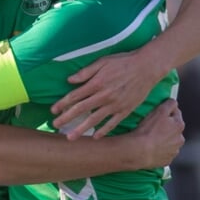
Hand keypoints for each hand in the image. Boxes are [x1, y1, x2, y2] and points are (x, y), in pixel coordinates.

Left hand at [51, 50, 169, 138]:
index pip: (75, 96)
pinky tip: (95, 137)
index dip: (62, 104)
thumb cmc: (123, 62)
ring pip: (94, 119)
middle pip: (81, 109)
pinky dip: (104, 131)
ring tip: (70, 137)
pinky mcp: (125, 110)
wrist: (147, 67)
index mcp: (96, 83)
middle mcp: (104, 96)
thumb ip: (86, 72)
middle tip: (55, 126)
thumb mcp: (103, 62)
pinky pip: (112, 123)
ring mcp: (114, 105)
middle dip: (66, 118)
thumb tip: (69, 80)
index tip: (53, 111)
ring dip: (81, 129)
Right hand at [128, 98, 184, 168]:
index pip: (176, 114)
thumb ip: (170, 104)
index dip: (167, 113)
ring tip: (152, 139)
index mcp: (179, 125)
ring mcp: (173, 151)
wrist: (139, 151)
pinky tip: (152, 148)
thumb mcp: (159, 111)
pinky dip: (160, 151)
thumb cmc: (148, 130)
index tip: (159, 115)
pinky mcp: (166, 161)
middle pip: (174, 130)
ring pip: (170, 142)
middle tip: (154, 128)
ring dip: (164, 140)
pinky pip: (164, 153)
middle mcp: (180, 139)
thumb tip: (174, 102)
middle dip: (167, 128)